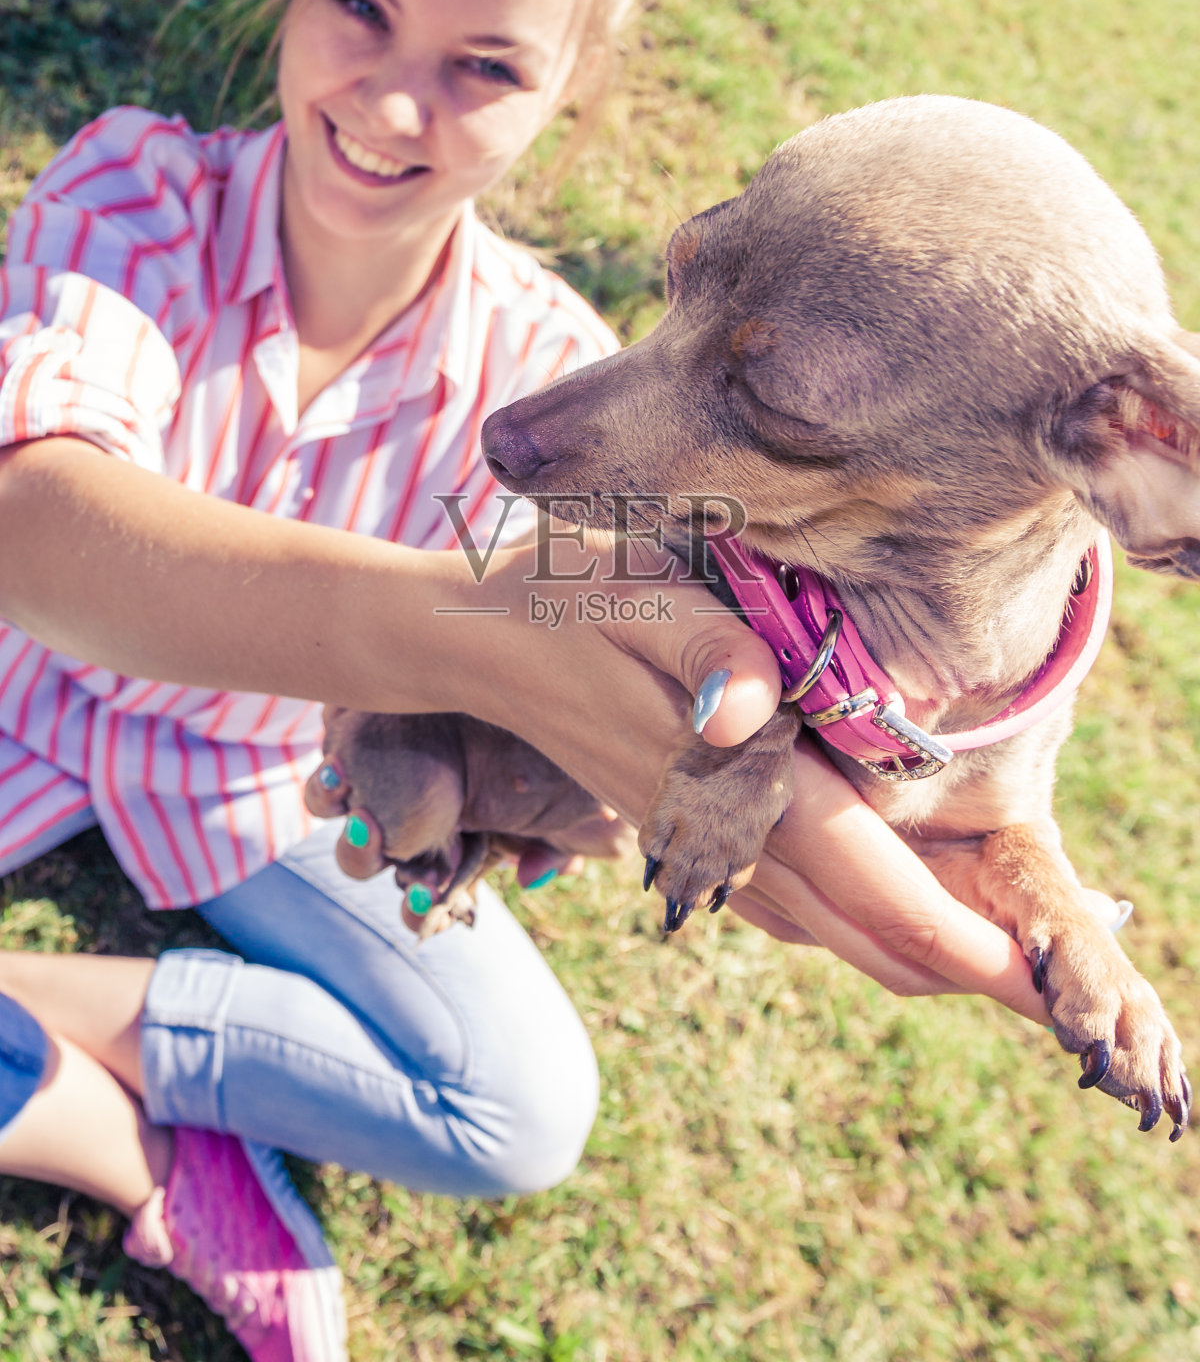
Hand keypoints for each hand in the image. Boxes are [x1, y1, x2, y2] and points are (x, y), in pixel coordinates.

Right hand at [459, 541, 1062, 1021]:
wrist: (470, 643)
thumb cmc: (564, 599)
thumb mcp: (634, 594)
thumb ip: (700, 653)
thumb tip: (742, 712)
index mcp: (725, 770)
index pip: (858, 871)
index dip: (949, 928)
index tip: (1027, 971)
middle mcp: (717, 823)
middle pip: (853, 923)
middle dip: (954, 964)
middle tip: (1044, 997)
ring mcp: (695, 837)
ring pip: (817, 925)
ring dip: (903, 953)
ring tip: (985, 970)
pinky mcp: (681, 829)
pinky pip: (776, 906)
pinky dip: (842, 928)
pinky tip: (871, 929)